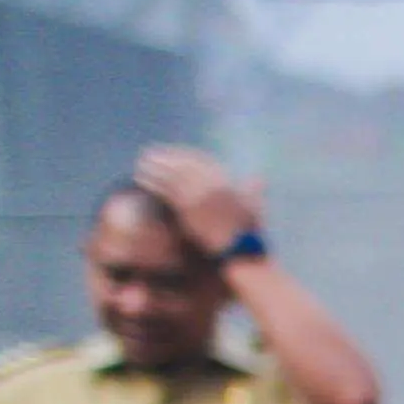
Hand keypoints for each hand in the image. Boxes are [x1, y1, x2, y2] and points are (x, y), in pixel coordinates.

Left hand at [131, 144, 263, 259]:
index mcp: (227, 182)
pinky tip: (142, 179)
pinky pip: (166, 188)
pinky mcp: (187, 206)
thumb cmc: (248, 235)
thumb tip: (261, 178)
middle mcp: (213, 184)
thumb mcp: (255, 209)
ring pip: (171, 174)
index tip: (173, 152)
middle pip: (184, 164)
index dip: (186, 155)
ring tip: (142, 165)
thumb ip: (254, 191)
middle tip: (151, 154)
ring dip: (155, 167)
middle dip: (167, 157)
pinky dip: (153, 181)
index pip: (203, 161)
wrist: (239, 251)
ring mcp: (199, 194)